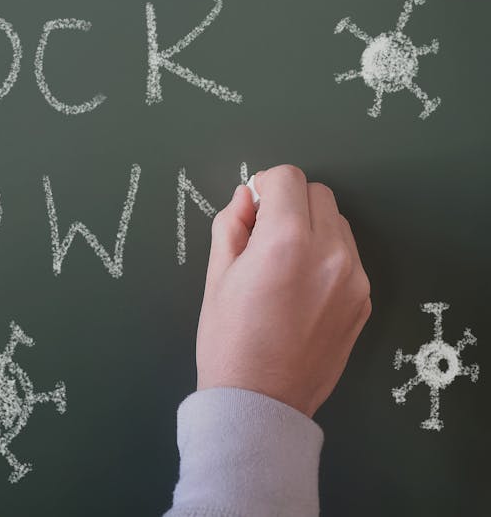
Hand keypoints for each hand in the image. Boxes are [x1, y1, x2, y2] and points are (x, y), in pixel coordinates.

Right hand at [196, 165, 370, 416]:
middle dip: (290, 203)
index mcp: (286, 241)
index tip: (253, 208)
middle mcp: (330, 252)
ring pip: (338, 222)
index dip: (264, 185)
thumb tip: (246, 196)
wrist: (262, 402)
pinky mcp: (364, 299)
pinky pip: (348, 255)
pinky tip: (303, 288)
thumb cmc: (229, 341)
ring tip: (285, 263)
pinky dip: (326, 255)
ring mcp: (354, 277)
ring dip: (312, 226)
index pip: (287, 177)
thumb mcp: (216, 277)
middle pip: (318, 193)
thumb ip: (231, 224)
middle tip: (265, 235)